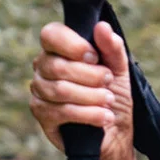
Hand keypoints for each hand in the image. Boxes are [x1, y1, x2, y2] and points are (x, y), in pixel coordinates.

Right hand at [29, 20, 136, 159]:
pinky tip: (104, 117)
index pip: (50, 34)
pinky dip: (88, 114)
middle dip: (90, 75)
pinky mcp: (42, 115)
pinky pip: (60, 111)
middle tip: (108, 82)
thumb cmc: (115, 96)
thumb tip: (102, 26)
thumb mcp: (119, 70)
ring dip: (92, 96)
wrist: (116, 132)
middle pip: (56, 65)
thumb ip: (112, 48)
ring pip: (59, 89)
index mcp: (59, 50)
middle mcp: (43, 67)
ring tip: (109, 101)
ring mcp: (39, 91)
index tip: (95, 57)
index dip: (72, 44)